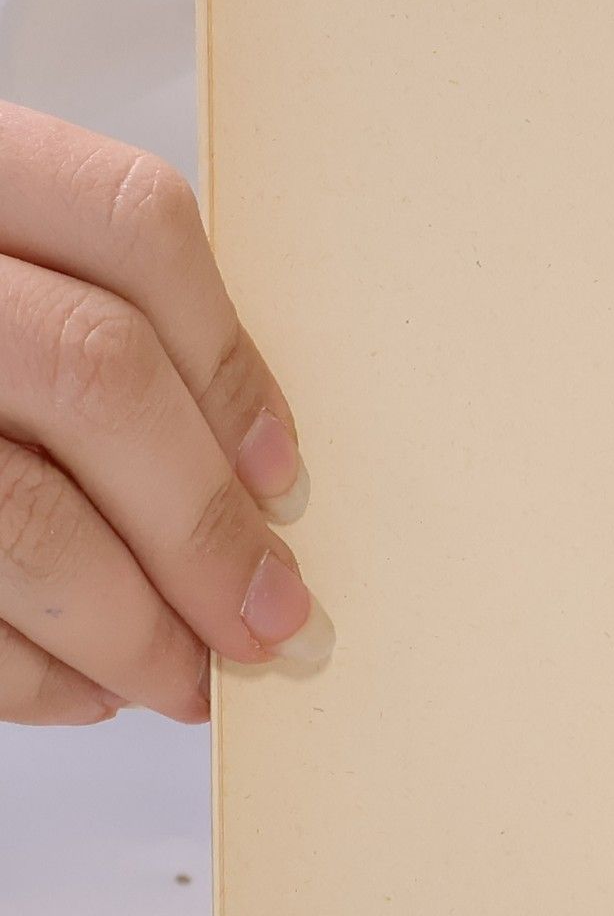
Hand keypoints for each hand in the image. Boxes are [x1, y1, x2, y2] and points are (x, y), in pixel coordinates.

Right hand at [0, 104, 330, 724]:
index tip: (285, 477)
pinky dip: (27, 675)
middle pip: (94, 373)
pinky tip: (79, 693)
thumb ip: (81, 322)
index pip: (132, 223)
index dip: (231, 362)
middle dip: (204, 525)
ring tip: (188, 680)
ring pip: (20, 510)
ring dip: (130, 625)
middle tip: (275, 622)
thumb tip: (253, 483)